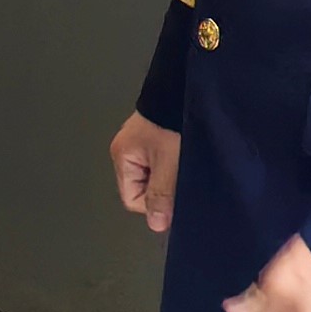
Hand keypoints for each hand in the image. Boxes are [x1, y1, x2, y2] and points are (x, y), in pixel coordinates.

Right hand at [110, 112, 180, 235]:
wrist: (188, 87)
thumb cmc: (173, 120)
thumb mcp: (169, 163)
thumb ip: (162, 195)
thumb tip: (156, 224)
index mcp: (123, 156)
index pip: (133, 199)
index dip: (154, 203)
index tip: (173, 196)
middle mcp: (128, 149)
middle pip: (145, 187)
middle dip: (164, 186)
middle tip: (181, 173)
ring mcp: (142, 140)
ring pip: (157, 174)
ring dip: (172, 172)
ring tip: (184, 159)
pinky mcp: (158, 134)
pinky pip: (164, 159)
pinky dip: (176, 160)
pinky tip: (186, 152)